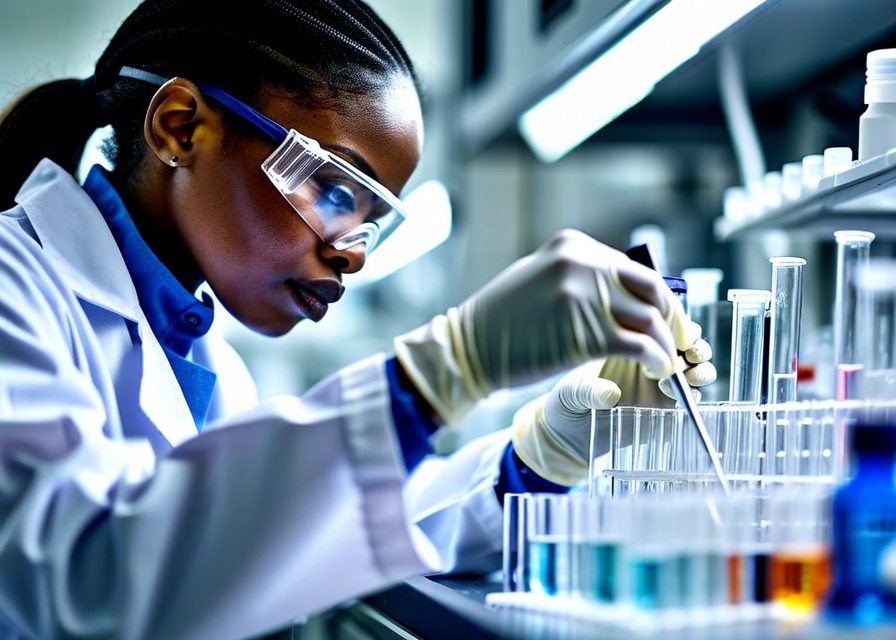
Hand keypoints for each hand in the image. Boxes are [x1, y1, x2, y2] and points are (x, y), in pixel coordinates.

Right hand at [393, 229, 699, 424]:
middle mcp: (583, 263)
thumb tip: (623, 290)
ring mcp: (585, 297)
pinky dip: (656, 360)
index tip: (670, 321)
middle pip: (652, 290)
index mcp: (574, 246)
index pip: (635, 270)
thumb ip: (581, 276)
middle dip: (674, 320)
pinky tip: (658, 372)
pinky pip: (638, 346)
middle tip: (681, 342)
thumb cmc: (502, 319)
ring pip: (649, 320)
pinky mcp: (586, 333)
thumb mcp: (541, 276)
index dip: (660, 299)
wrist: (468, 348)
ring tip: (669, 365)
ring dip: (667, 346)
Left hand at [510, 340, 715, 485]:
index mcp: (628, 341)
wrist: (566, 437)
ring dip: (700, 367)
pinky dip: (695, 392)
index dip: (675, 323)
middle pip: (686, 342)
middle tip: (688, 352)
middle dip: (695, 344)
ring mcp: (658, 384)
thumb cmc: (566, 403)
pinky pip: (691, 398)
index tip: (674, 331)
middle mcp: (647, 359)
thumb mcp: (572, 392)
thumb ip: (589, 390)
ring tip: (688, 375)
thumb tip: (610, 394)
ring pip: (695, 368)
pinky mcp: (665, 409)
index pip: (661, 323)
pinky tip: (682, 393)